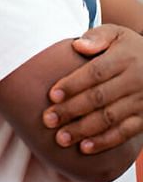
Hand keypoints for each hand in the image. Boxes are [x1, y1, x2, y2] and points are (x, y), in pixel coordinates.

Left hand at [42, 24, 142, 153]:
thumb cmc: (129, 48)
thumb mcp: (118, 34)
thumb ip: (98, 36)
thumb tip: (78, 46)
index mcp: (125, 59)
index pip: (95, 73)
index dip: (72, 85)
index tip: (51, 96)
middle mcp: (135, 81)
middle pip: (99, 98)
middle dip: (71, 110)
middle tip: (48, 120)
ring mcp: (142, 101)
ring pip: (110, 118)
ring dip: (84, 130)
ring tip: (60, 138)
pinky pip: (126, 132)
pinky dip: (105, 141)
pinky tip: (85, 147)